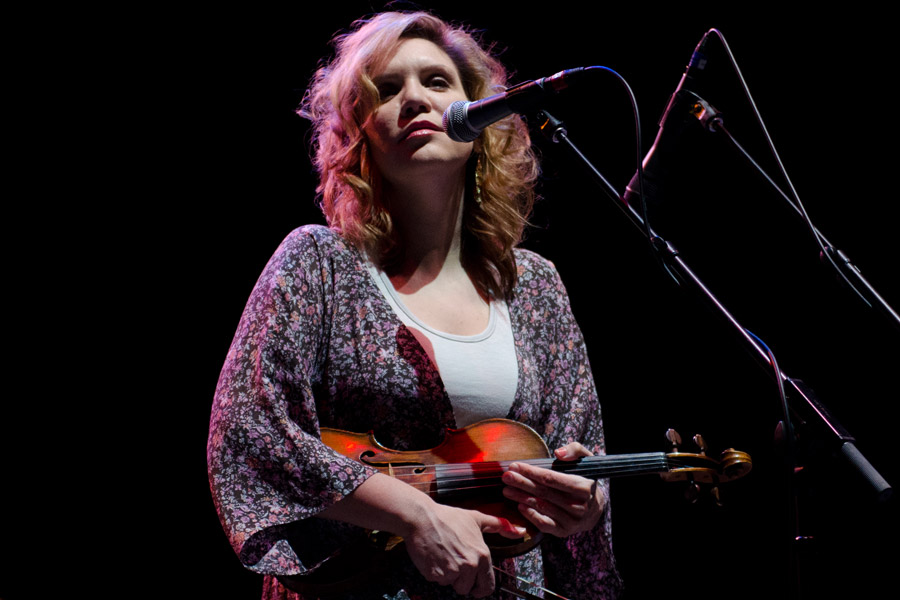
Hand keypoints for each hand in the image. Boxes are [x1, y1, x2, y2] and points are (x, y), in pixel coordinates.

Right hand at [404, 503, 525, 597]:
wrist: (422, 518)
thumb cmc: (448, 517)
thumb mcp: (476, 518)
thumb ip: (498, 526)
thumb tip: (519, 531)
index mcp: (482, 555)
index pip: (487, 586)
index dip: (480, 588)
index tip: (475, 586)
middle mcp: (469, 565)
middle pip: (467, 589)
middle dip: (460, 579)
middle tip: (453, 561)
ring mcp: (452, 571)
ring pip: (451, 585)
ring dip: (447, 575)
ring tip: (443, 556)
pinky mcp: (435, 574)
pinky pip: (437, 580)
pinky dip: (434, 572)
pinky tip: (434, 556)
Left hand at [501, 442, 605, 537]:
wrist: (596, 508)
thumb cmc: (585, 480)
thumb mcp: (585, 460)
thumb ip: (574, 450)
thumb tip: (558, 453)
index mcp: (583, 488)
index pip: (551, 479)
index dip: (532, 472)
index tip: (516, 466)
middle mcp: (578, 506)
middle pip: (544, 492)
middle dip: (522, 483)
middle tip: (506, 477)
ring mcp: (571, 521)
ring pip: (542, 507)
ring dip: (522, 498)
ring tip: (507, 490)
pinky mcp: (564, 531)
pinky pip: (545, 524)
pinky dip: (531, 516)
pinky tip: (519, 506)